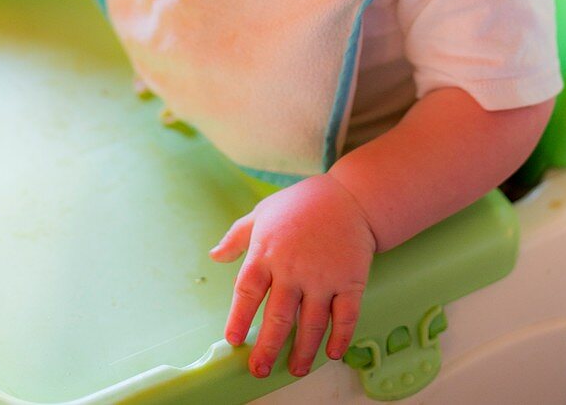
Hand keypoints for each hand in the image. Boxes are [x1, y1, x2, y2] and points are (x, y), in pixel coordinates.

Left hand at [209, 173, 376, 379]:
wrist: (348, 196)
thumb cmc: (300, 204)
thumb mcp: (262, 213)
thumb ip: (236, 237)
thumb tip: (214, 256)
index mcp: (267, 252)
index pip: (246, 292)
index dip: (238, 319)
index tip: (234, 340)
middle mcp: (293, 268)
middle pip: (277, 318)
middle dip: (267, 349)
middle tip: (260, 369)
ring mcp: (323, 277)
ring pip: (311, 325)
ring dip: (303, 351)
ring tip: (296, 369)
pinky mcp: (350, 281)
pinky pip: (345, 317)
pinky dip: (340, 338)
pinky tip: (332, 352)